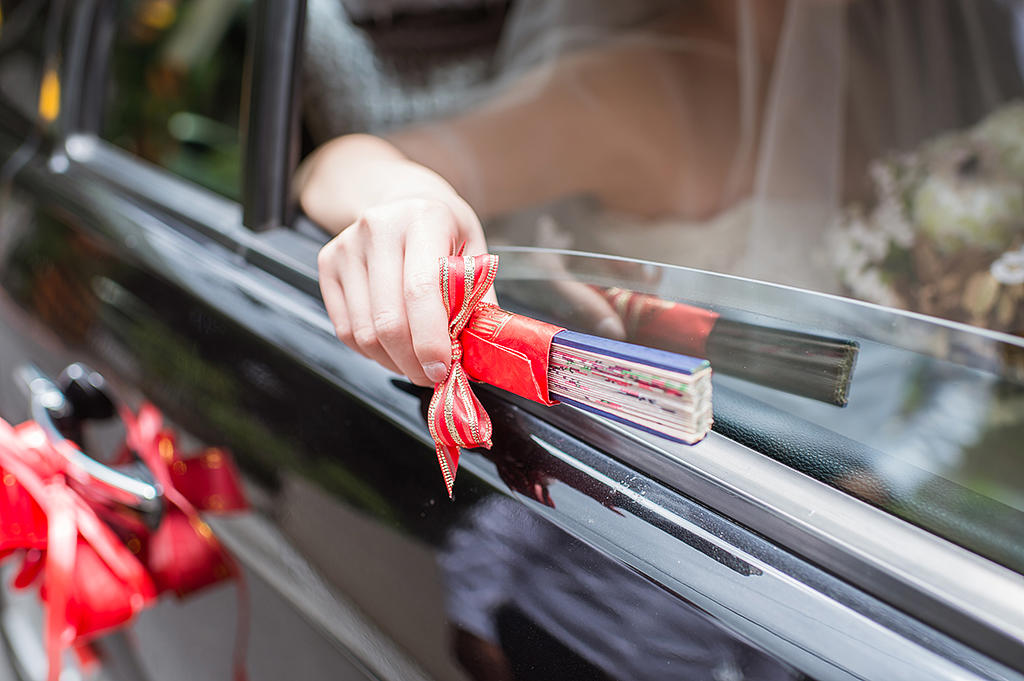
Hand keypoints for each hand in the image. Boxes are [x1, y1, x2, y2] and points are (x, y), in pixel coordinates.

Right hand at [316, 194, 492, 385]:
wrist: (405, 200)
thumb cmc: (445, 230)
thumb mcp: (475, 253)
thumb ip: (479, 302)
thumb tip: (481, 354)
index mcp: (424, 219)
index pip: (420, 289)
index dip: (430, 339)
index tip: (443, 369)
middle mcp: (379, 228)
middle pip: (388, 319)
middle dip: (412, 361)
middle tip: (432, 375)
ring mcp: (348, 246)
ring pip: (364, 332)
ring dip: (393, 361)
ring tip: (416, 362)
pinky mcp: (328, 263)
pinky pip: (346, 330)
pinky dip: (372, 351)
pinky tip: (393, 347)